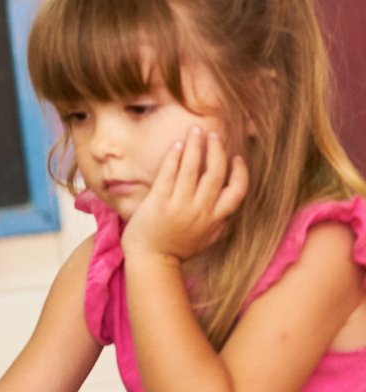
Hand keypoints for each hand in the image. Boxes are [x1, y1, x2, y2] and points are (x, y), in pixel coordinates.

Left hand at [121, 127, 247, 264]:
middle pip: (216, 173)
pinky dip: (174, 158)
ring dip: (196, 146)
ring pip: (193, 168)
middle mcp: (201, 209)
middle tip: (214, 135)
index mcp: (216, 218)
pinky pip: (169, 174)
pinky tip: (177, 145)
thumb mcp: (208, 239)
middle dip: (216, 150)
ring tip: (196, 131)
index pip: (238, 191)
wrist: (151, 260)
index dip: (241, 172)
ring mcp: (180, 204)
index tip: (237, 158)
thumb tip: (231, 209)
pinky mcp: (159, 201)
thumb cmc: (178, 249)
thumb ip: (221, 223)